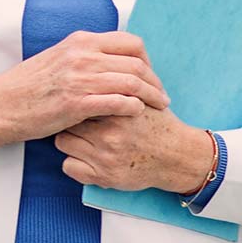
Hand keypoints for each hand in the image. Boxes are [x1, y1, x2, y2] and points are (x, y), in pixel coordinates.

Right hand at [0, 31, 170, 145]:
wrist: (3, 104)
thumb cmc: (28, 86)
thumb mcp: (58, 58)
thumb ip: (83, 56)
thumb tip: (107, 61)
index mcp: (80, 42)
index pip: (130, 43)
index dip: (147, 60)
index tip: (150, 75)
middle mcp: (83, 55)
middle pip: (136, 62)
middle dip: (155, 80)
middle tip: (161, 95)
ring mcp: (80, 78)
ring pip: (132, 81)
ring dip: (151, 95)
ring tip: (158, 107)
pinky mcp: (77, 102)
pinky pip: (118, 102)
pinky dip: (134, 107)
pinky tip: (138, 114)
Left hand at [53, 82, 209, 195]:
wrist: (178, 157)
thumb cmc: (158, 124)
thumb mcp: (144, 98)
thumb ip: (121, 83)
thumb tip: (94, 64)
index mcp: (119, 111)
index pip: (81, 97)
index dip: (78, 97)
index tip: (79, 99)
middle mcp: (110, 134)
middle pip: (68, 118)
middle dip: (71, 117)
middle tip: (78, 118)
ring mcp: (105, 158)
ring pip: (62, 141)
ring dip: (69, 138)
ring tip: (81, 137)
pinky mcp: (103, 177)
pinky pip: (68, 166)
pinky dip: (73, 162)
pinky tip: (84, 156)